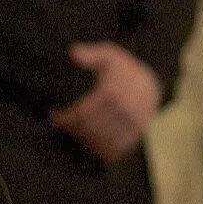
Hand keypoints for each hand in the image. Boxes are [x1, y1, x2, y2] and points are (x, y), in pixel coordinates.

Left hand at [50, 42, 161, 163]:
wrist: (149, 83)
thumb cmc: (122, 68)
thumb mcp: (107, 54)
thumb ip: (90, 54)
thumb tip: (73, 53)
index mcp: (113, 91)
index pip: (83, 112)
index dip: (65, 118)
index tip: (53, 115)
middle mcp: (125, 109)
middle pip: (90, 128)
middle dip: (71, 129)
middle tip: (61, 124)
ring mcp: (133, 124)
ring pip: (102, 141)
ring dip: (83, 140)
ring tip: (73, 132)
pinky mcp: (138, 134)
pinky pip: (116, 149)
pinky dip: (100, 150)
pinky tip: (88, 142)